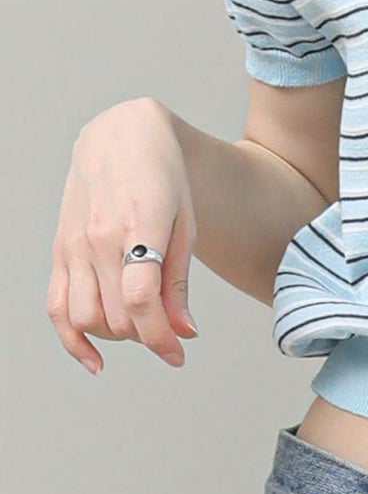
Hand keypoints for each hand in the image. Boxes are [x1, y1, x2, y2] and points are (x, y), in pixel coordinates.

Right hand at [46, 97, 199, 375]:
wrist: (120, 135)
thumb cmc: (162, 175)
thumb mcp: (186, 221)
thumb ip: (179, 279)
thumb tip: (184, 332)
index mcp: (139, 224)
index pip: (140, 299)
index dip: (160, 337)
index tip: (179, 354)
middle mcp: (99, 238)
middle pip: (115, 315)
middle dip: (146, 336)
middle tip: (168, 332)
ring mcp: (74, 245)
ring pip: (85, 318)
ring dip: (115, 336)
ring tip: (140, 325)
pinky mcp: (59, 250)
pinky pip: (56, 307)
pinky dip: (72, 339)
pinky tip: (95, 358)